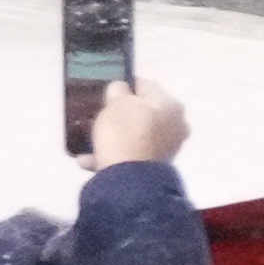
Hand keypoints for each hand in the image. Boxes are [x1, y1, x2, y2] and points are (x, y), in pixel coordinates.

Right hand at [77, 77, 193, 171]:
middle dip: (119, 115)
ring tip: (89, 139)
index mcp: (172, 106)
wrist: (128, 180)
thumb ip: (118, 90)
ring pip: (133, 138)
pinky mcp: (152, 169)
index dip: (126, 84)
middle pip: (142, 114)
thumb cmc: (125, 133)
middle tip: (99, 114)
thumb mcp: (116, 102)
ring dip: (111, 137)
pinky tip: (88, 159)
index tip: (109, 89)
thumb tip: (121, 89)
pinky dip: (109, 156)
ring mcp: (165, 150)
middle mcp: (175, 127)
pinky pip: (127, 157)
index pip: (147, 86)